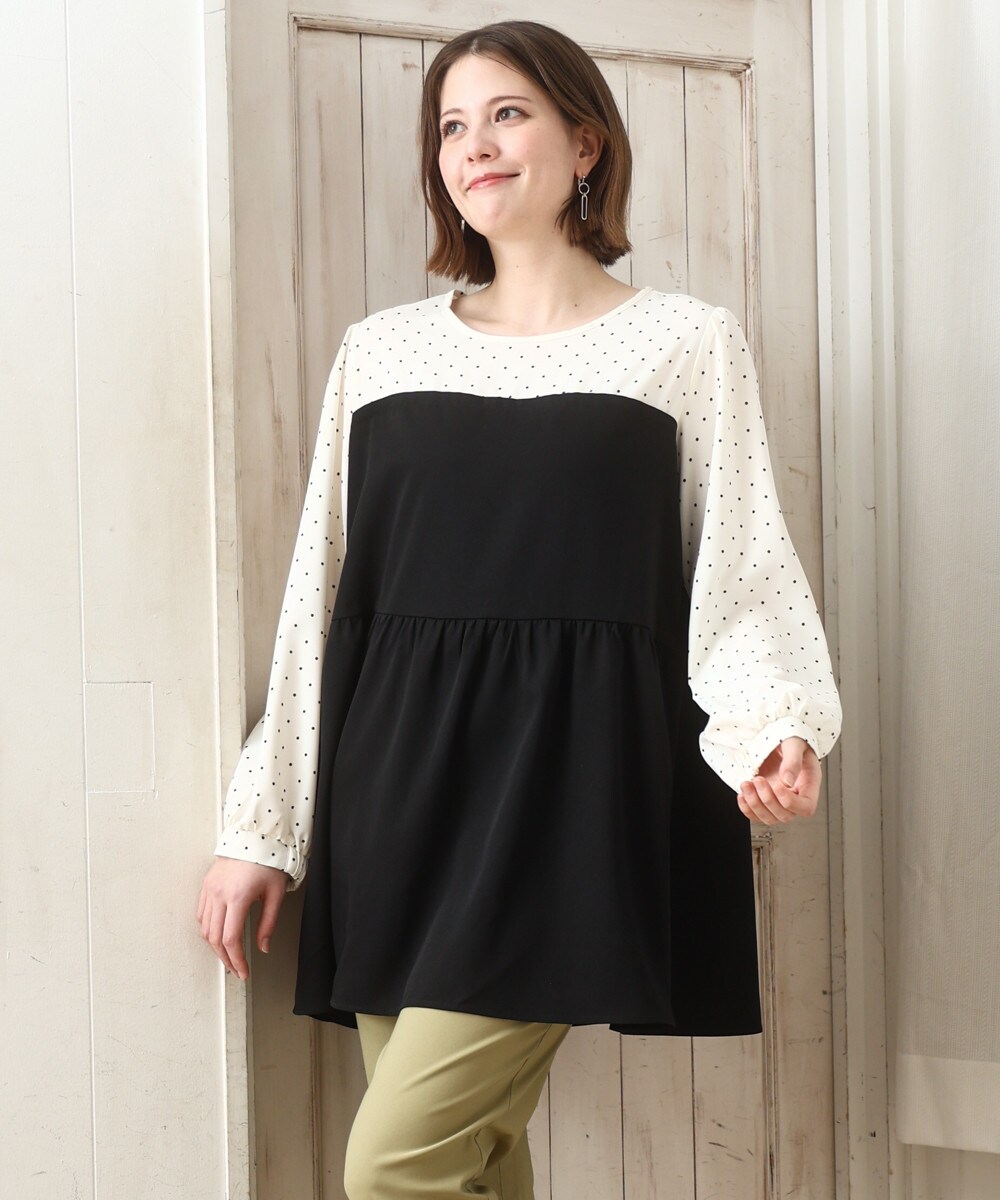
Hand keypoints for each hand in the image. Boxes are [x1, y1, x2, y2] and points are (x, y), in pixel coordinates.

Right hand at [196, 857, 288, 979]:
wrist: (255, 837)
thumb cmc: (269, 863)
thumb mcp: (275, 894)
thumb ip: (268, 923)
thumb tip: (263, 948)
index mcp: (238, 897)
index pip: (231, 939)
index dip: (237, 960)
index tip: (243, 972)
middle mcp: (219, 894)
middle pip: (215, 938)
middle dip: (225, 959)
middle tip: (236, 970)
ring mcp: (209, 889)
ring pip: (205, 928)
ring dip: (215, 946)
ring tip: (228, 955)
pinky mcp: (206, 885)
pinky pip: (201, 914)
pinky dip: (208, 929)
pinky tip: (218, 935)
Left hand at [736, 736, 821, 825]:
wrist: (778, 738)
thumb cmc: (792, 740)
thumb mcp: (794, 744)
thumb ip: (793, 761)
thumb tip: (788, 780)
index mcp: (808, 784)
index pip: (806, 807)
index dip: (791, 803)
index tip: (778, 787)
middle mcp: (795, 796)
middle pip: (785, 815)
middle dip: (768, 800)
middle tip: (758, 779)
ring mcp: (779, 800)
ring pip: (769, 818)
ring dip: (754, 805)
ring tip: (746, 784)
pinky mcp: (764, 799)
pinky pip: (756, 815)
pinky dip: (746, 808)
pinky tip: (742, 793)